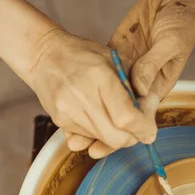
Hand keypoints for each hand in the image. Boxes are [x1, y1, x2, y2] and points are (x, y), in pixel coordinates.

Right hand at [29, 28, 156, 157]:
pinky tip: (99, 117)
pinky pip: (86, 137)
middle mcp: (81, 96)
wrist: (44, 55)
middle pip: (115, 137)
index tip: (149, 131)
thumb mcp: (116, 60)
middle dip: (132, 138)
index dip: (142, 128)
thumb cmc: (85, 54)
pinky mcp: (59, 120)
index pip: (126, 117)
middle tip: (137, 129)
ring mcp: (67, 111)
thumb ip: (134, 87)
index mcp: (100, 77)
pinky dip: (98, 133)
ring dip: (115, 136)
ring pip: (102, 140)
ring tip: (117, 119)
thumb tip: (148, 119)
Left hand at [69, 0, 194, 156]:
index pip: (141, 115)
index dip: (125, 132)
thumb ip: (153, 64)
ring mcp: (129, 67)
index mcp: (159, 83)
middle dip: (105, 131)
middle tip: (85, 146)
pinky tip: (73, 103)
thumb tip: (138, 89)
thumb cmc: (183, 20)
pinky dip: (88, 91)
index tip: (109, 145)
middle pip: (121, 112)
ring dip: (94, 115)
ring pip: (108, 98)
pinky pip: (102, 76)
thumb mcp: (171, 42)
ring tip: (73, 134)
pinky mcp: (117, 54)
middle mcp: (143, 80)